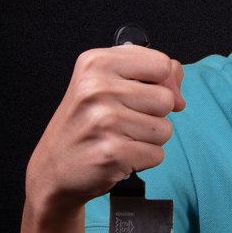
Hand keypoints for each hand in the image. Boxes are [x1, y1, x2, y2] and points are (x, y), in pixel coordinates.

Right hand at [26, 43, 185, 212]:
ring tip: (120, 138)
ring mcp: (104, 120)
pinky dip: (143, 159)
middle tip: (123, 122)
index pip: (162, 64)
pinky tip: (119, 156)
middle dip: (154, 115)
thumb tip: (178, 82)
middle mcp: (97, 88)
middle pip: (166, 99)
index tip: (141, 94)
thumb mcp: (107, 83)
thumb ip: (149, 72)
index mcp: (96, 63)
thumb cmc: (85, 124)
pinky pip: (157, 154)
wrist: (53, 169)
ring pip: (165, 129)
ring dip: (148, 139)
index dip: (162, 83)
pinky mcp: (112, 152)